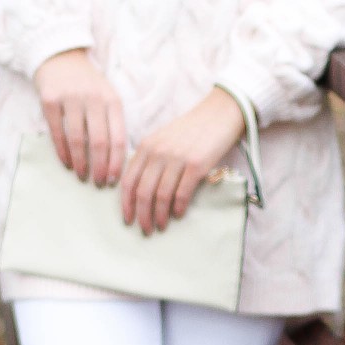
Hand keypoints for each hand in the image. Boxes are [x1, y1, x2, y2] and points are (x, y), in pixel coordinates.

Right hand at [33, 49, 125, 186]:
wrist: (60, 56)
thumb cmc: (88, 84)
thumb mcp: (107, 97)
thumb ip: (112, 122)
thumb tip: (117, 160)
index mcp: (112, 100)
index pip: (118, 137)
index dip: (117, 162)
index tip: (115, 180)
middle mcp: (93, 99)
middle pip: (99, 141)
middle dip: (100, 166)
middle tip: (99, 183)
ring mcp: (71, 98)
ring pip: (78, 138)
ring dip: (81, 162)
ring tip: (82, 176)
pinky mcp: (50, 100)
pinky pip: (57, 131)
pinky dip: (62, 151)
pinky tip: (66, 163)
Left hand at [120, 88, 246, 234]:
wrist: (219, 114)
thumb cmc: (191, 130)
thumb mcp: (162, 139)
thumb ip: (150, 159)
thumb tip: (141, 190)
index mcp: (146, 147)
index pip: (128, 180)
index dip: (126, 203)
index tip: (127, 219)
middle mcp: (157, 152)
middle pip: (142, 191)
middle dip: (141, 215)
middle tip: (145, 229)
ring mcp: (176, 158)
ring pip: (160, 195)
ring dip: (159, 215)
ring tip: (161, 226)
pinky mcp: (195, 165)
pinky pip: (181, 193)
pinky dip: (178, 207)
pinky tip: (178, 215)